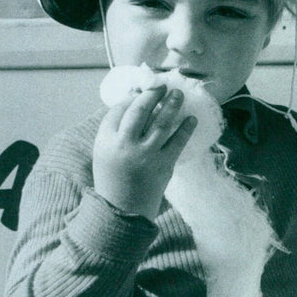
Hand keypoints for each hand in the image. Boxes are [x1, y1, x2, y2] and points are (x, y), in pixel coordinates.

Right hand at [93, 85, 196, 219]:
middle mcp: (125, 145)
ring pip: (161, 122)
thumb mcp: (104, 152)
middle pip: (140, 110)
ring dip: (172, 105)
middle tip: (163, 86)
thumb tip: (134, 102)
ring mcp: (146, 155)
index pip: (119, 110)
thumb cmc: (113, 178)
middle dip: (153, 94)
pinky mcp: (163, 165)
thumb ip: (115, 130)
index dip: (132, 97)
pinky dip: (186, 128)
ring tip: (179, 95)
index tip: (142, 92)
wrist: (122, 210)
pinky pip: (177, 142)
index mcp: (106, 140)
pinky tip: (192, 119)